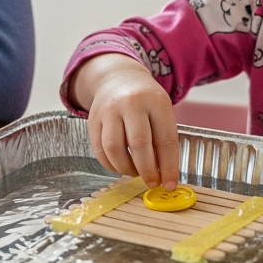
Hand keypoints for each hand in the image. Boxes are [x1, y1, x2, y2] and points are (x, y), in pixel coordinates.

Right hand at [69, 53, 179, 189]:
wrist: (118, 77)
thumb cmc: (146, 100)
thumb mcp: (162, 110)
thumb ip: (163, 139)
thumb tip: (163, 175)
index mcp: (156, 101)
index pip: (165, 139)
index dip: (168, 166)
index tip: (169, 184)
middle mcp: (131, 103)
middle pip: (139, 144)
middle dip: (147, 171)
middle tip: (152, 183)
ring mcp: (109, 110)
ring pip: (115, 149)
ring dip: (126, 169)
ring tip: (135, 172)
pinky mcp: (93, 120)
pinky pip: (100, 150)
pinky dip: (110, 165)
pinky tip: (120, 166)